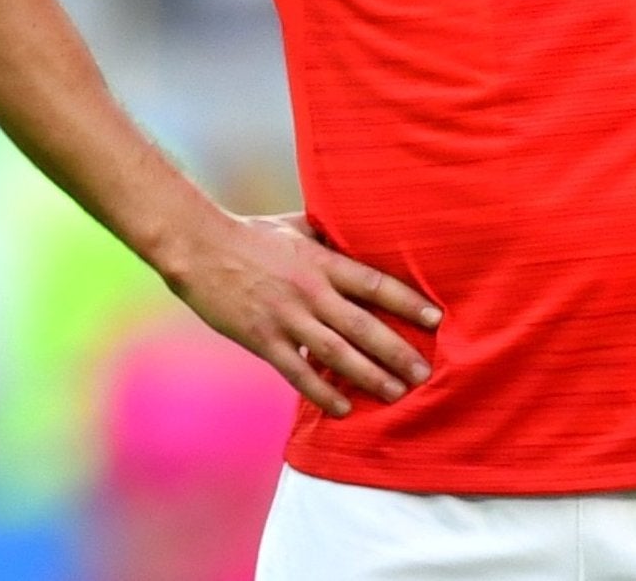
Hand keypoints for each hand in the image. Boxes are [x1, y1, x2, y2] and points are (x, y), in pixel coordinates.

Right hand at [164, 210, 440, 417]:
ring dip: (369, 376)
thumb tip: (359, 235)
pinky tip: (343, 408)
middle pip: (363, 325)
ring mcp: (287, 318)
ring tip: (397, 393)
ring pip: (337, 353)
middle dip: (397, 351)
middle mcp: (311, 292)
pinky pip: (298, 372)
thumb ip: (329, 238)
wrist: (201, 249)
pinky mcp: (263, 340)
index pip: (375, 284)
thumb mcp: (298, 227)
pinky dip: (322, 392)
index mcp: (322, 262)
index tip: (435, 319)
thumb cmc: (252, 234)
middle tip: (424, 373)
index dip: (407, 302)